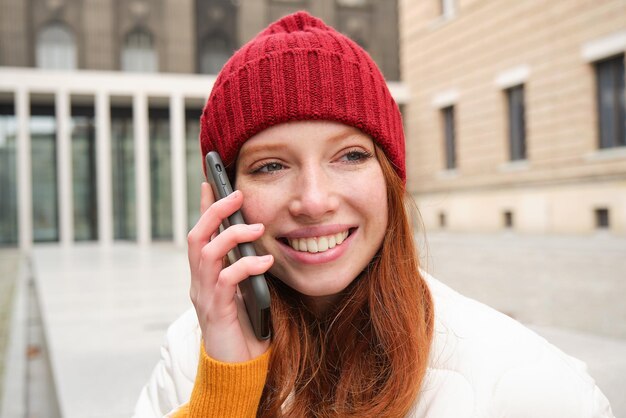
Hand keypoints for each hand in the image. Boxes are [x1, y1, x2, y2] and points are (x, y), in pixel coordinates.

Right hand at [187, 183, 272, 362]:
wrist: (237, 368)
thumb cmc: (244, 327)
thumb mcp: (246, 290)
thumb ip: (246, 267)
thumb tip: (260, 240)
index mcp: (206, 274)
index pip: (201, 233)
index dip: (205, 206)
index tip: (211, 180)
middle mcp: (200, 281)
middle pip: (196, 236)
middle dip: (214, 211)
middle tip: (236, 194)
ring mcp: (204, 296)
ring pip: (206, 253)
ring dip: (231, 235)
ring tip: (257, 228)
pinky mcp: (216, 311)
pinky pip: (226, 280)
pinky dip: (245, 266)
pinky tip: (265, 263)